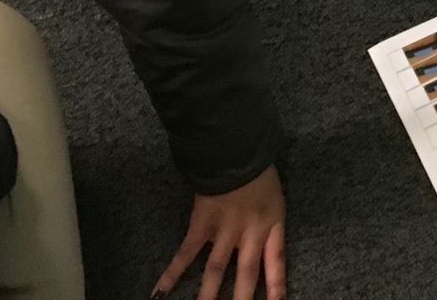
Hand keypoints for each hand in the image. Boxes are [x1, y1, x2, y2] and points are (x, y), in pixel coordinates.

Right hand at [154, 165, 286, 299]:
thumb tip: (264, 240)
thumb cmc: (259, 170)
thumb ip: (269, 219)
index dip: (277, 285)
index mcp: (272, 224)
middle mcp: (250, 233)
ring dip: (207, 296)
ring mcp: (224, 230)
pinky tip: (159, 294)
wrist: (236, 151)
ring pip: (216, 271)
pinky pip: (186, 253)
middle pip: (246, 274)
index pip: (277, 261)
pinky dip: (172, 274)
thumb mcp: (275, 196)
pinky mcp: (201, 224)